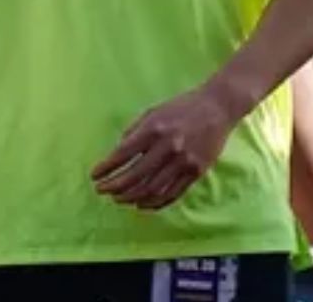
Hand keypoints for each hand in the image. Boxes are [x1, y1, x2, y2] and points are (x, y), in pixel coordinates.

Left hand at [90, 81, 242, 211]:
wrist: (218, 108)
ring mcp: (184, 162)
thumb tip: (119, 153)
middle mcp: (168, 147)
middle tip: (102, 191)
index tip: (94, 176)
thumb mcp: (153, 112)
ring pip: (152, 189)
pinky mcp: (196, 172)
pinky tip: (142, 204)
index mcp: (154, 129)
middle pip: (135, 175)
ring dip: (132, 197)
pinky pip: (172, 193)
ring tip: (119, 199)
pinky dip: (154, 202)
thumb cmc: (182, 107)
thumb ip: (135, 132)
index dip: (107, 167)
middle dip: (115, 186)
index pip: (123, 154)